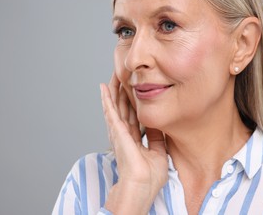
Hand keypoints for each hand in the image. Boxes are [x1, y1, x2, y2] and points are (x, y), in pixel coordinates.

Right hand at [100, 73, 168, 213]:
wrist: (141, 187)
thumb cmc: (148, 177)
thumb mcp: (158, 153)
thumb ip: (156, 138)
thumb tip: (158, 125)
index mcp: (133, 139)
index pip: (132, 116)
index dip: (132, 103)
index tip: (132, 90)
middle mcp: (123, 134)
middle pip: (122, 108)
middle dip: (121, 93)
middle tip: (121, 77)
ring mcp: (118, 132)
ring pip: (114, 106)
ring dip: (113, 91)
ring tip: (112, 77)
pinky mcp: (116, 131)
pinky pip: (110, 111)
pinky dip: (106, 99)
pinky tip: (104, 88)